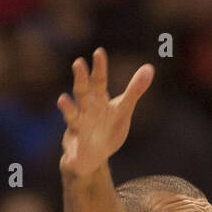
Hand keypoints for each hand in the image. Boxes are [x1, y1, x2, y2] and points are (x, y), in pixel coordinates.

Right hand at [58, 48, 153, 178]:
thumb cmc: (108, 126)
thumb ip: (134, 90)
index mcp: (98, 100)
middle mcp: (84, 111)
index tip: (99, 51)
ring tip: (62, 100)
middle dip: (80, 78)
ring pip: (71, 116)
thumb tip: (150, 67)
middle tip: (78, 62)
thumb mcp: (123, 109)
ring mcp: (77, 129)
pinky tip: (72, 160)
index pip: (99, 81)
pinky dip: (72, 158)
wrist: (93, 154)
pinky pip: (72, 154)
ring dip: (67, 108)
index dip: (99, 67)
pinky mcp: (74, 150)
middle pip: (82, 92)